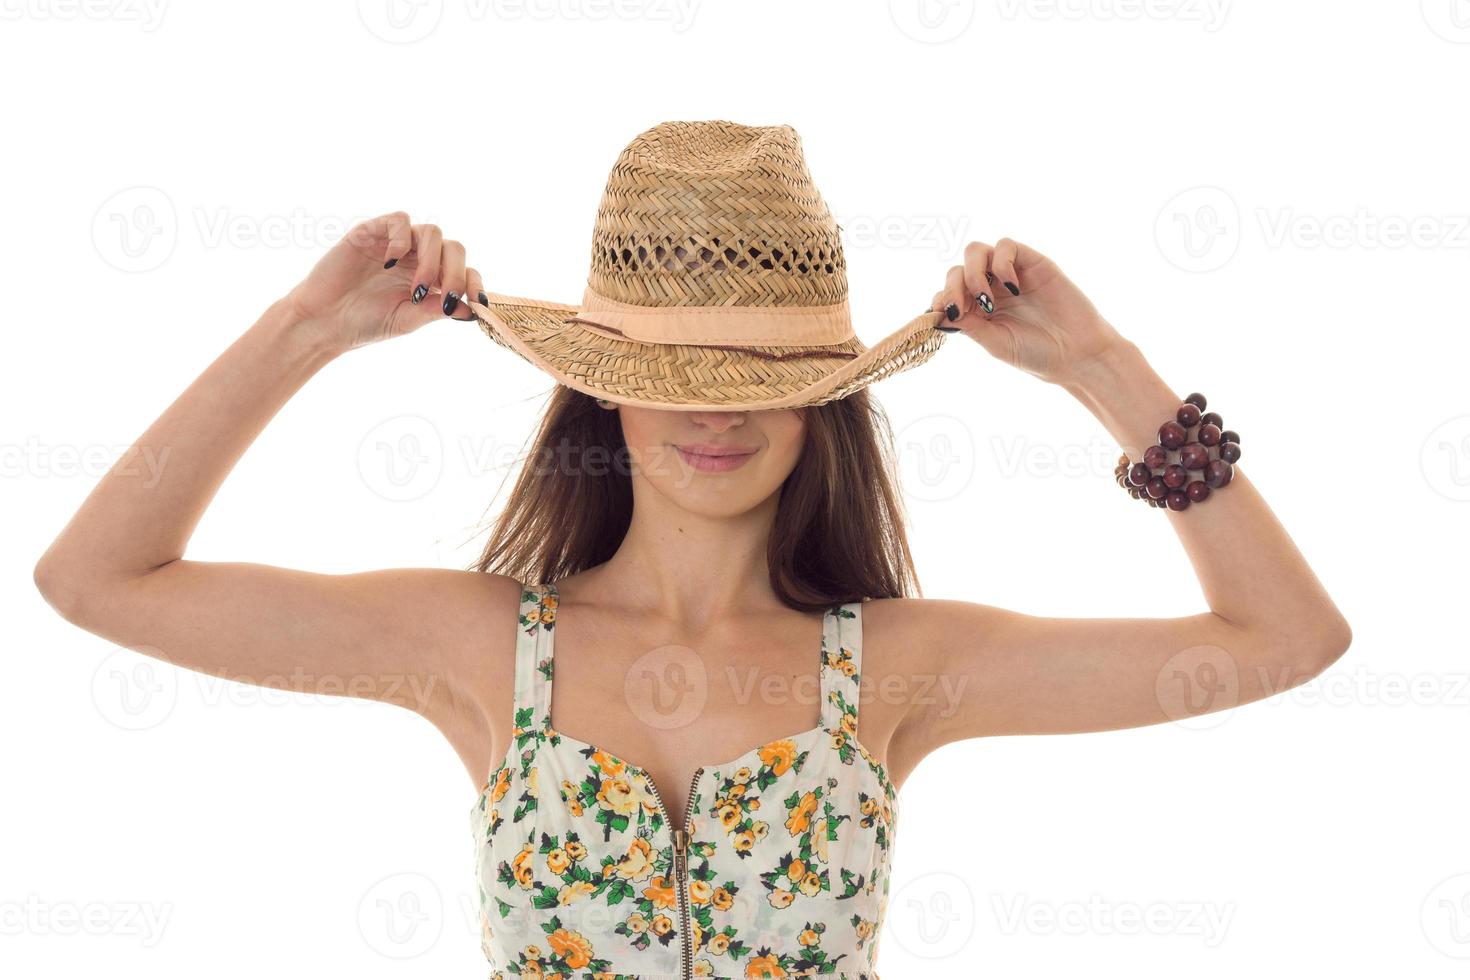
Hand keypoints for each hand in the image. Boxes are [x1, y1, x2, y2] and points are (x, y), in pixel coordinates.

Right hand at [283, 212, 487, 352]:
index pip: (464, 270)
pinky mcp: (373, 232)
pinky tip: (389, 264)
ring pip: (431, 232)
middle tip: (447, 297)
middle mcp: (417, 257)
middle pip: (453, 248)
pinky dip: (401, 240)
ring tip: (416, 289)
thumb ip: (437, 310)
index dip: (475, 282)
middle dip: (456, 273)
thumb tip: (473, 309)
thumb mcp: (407, 319)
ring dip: (431, 261)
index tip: (480, 301)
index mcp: (430, 279)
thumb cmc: (364, 323)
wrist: (324, 321)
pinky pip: (399, 220)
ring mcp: (396, 243)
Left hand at [931, 238, 1128, 386]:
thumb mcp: (996, 343)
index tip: (947, 316)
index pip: (946, 293)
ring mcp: (1009, 274)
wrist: (1077, 353)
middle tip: (962, 309)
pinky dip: (1001, 263)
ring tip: (986, 299)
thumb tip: (939, 313)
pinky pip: (1006, 246)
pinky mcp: (1031, 261)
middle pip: (956, 271)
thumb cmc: (1037, 353)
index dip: (940, 301)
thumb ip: (969, 326)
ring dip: (973, 273)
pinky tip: (1013, 288)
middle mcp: (989, 288)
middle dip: (952, 288)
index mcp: (976, 310)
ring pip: (975, 252)